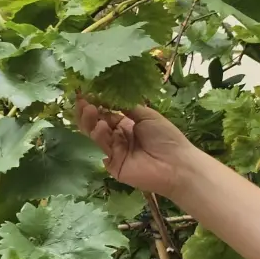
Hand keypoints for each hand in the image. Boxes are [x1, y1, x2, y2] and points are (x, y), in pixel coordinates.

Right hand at [74, 96, 200, 197]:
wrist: (177, 164)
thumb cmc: (166, 137)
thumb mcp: (147, 116)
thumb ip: (128, 107)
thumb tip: (109, 97)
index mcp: (128, 126)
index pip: (106, 114)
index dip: (97, 104)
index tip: (86, 93)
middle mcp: (119, 138)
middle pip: (96, 125)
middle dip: (88, 113)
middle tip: (82, 101)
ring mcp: (115, 152)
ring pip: (96, 136)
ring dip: (90, 122)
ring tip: (89, 109)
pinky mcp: (113, 165)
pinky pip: (102, 149)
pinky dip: (99, 136)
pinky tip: (101, 126)